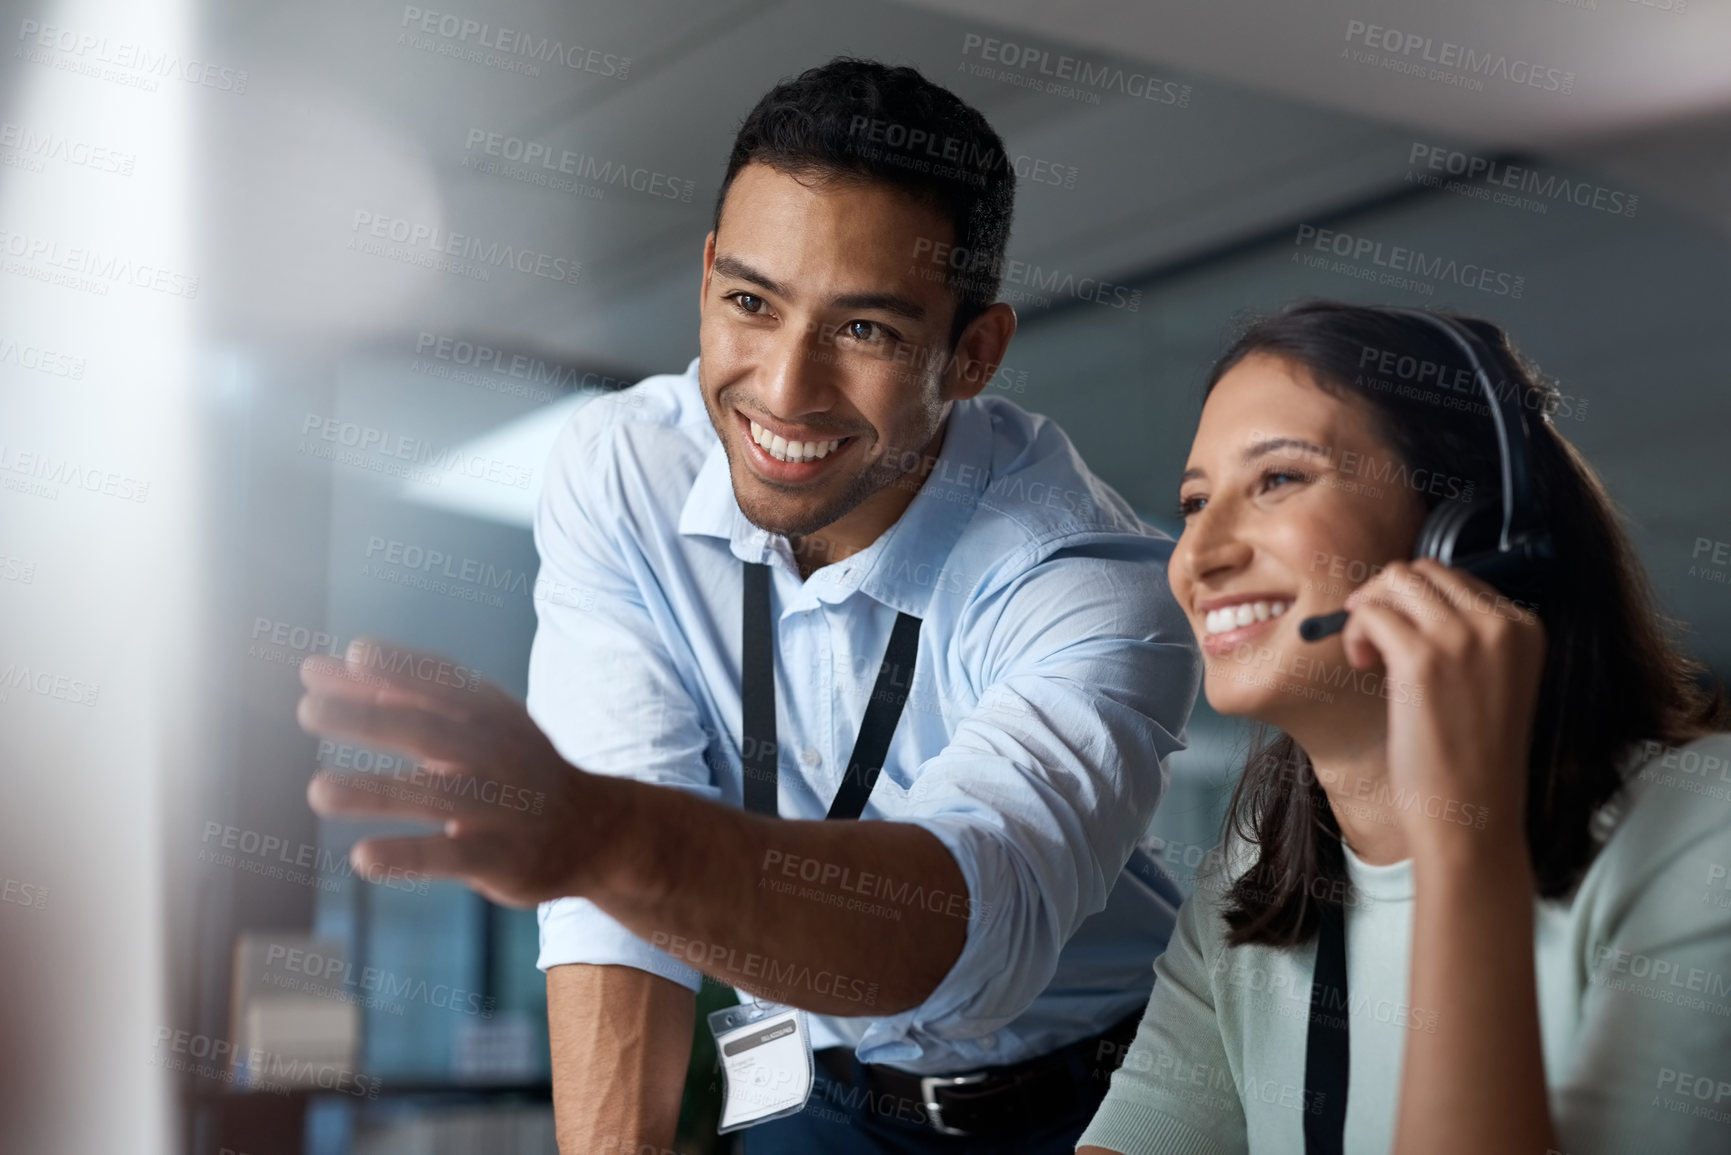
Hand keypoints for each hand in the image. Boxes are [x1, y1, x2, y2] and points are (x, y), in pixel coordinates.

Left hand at [297, 637, 616, 906]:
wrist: (595, 830)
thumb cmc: (510, 768)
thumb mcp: (469, 723)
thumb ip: (394, 696)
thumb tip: (313, 669)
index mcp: (489, 712)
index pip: (442, 681)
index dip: (399, 667)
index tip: (351, 655)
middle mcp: (498, 752)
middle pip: (431, 730)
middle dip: (372, 718)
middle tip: (309, 710)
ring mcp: (502, 805)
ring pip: (435, 794)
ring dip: (376, 791)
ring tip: (318, 791)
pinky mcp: (502, 857)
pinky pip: (451, 855)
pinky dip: (408, 855)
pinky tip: (363, 857)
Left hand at [1340, 560, 1545, 859]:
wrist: (1472, 813)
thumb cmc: (1471, 758)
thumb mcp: (1489, 683)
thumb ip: (1467, 638)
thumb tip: (1403, 599)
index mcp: (1524, 628)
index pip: (1456, 577)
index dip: (1415, 602)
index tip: (1400, 636)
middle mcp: (1500, 624)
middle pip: (1423, 571)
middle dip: (1387, 597)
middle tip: (1372, 640)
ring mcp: (1463, 637)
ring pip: (1394, 581)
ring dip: (1368, 610)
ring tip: (1367, 655)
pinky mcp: (1422, 658)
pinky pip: (1370, 612)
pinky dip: (1355, 631)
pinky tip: (1362, 664)